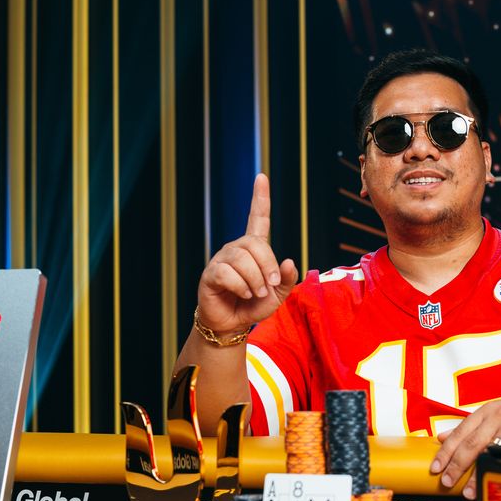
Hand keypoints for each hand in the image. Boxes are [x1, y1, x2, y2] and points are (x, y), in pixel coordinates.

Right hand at [198, 174, 299, 332]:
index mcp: (254, 249)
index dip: (260, 198)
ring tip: (256, 293)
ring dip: (255, 280)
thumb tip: (289, 261)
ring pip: (242, 260)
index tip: (261, 177)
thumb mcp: (278, 294)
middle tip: (270, 286)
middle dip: (268, 266)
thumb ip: (287, 279)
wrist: (232, 324)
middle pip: (255, 244)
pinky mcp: (211, 274)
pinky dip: (241, 286)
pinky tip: (244, 294)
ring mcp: (222, 260)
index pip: (257, 218)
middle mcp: (236, 249)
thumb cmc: (254, 305)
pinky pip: (227, 273)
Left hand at [429, 391, 500, 499]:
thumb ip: (472, 427)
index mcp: (487, 411)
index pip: (459, 432)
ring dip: (473, 471)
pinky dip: (495, 469)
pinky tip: (490, 479)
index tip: (435, 467)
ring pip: (485, 450)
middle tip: (445, 481)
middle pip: (469, 442)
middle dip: (455, 464)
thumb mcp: (498, 414)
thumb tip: (443, 437)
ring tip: (465, 489)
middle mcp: (495, 415)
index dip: (445, 451)